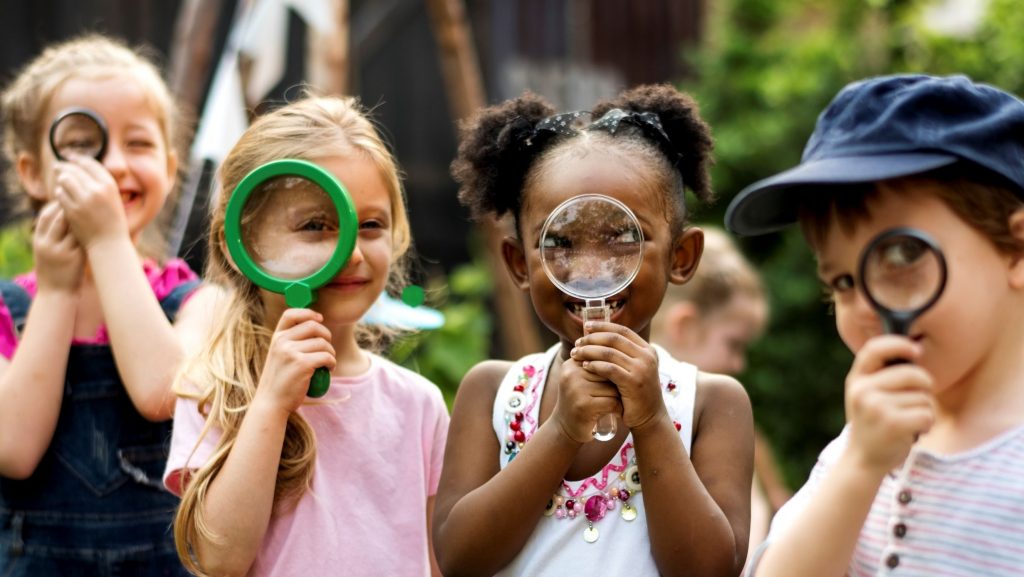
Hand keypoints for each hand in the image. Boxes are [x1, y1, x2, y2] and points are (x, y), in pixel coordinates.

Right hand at [33, 201, 84, 293]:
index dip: (56, 206)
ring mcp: (61, 251)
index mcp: (38, 241)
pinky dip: (89, 230)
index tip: (68, 199)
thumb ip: (51, 235)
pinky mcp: (75, 257)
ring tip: (91, 211)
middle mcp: (47, 244)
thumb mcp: (45, 252)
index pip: (45, 216)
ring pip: (71, 227)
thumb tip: (63, 215)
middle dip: (70, 208)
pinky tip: (97, 225)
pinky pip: (82, 239)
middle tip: (84, 201)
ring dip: (81, 218)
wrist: (56, 293)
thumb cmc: (53, 270)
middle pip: (58, 219)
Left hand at [52, 157, 128, 248]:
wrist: (109, 243)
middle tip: (57, 166)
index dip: (78, 158)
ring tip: (61, 181)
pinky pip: (60, 194)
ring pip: (65, 180)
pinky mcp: (72, 210)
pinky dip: (59, 193)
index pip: (89, 164)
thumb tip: (82, 168)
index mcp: (109, 185)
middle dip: (64, 166)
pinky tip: (62, 195)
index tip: (70, 156)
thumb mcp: (113, 198)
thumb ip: (100, 184)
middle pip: (74, 170)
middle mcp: (97, 190)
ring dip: (62, 180)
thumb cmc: (112, 221)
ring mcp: (83, 200)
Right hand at [254, 309, 335, 414]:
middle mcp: (282, 342)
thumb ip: (290, 343)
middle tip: (327, 348)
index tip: (320, 319)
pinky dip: (332, 362)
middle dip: (326, 335)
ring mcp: (291, 352)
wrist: (271, 403)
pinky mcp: (302, 364)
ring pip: (323, 343)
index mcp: (276, 338)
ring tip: (328, 362)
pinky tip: (329, 369)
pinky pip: (326, 356)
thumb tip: (315, 328)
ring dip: (331, 352)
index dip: (308, 313)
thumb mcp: (279, 357)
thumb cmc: (279, 382)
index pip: (291, 314)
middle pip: (313, 326)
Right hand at [553, 355, 622, 443]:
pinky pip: (612, 402)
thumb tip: (612, 339)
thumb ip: (594, 362)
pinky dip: (618, 409)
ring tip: (613, 404)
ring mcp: (576, 389)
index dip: (613, 371)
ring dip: (619, 397)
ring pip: (612, 387)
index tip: (613, 383)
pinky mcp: (583, 406)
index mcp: (571, 363)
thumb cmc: (581, 400)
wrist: (565, 428)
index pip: (603, 358)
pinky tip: (614, 413)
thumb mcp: (582, 378)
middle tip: (616, 394)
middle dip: (617, 384)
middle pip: (609, 371)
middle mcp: (571, 374)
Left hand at [571, 321, 665, 431]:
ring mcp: (641, 369)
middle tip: (578, 343)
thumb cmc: (635, 392)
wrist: (648, 417)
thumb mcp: (632, 369)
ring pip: (609, 353)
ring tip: (576, 354)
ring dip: (589, 351)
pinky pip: (609, 369)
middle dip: (592, 339)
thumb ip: (621, 354)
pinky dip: (594, 365)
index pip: (622, 330)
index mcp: (647, 350)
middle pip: (614, 339)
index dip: (603, 326)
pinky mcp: (633, 382)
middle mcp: (647, 357)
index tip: (586, 326)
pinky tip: (584, 366)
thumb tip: (595, 336)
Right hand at [844, 335, 933, 474]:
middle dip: (924, 386)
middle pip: (912, 374)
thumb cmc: (872, 423)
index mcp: (856, 379)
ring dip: (924, 410)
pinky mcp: (893, 424)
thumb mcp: (866, 395)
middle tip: (916, 400)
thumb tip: (914, 351)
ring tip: (907, 421)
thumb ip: (881, 375)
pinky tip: (912, 431)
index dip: (898, 344)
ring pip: (923, 397)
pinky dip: (926, 424)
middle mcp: (863, 390)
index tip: (916, 350)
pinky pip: (927, 414)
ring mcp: (876, 407)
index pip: (875, 349)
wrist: (863, 459)